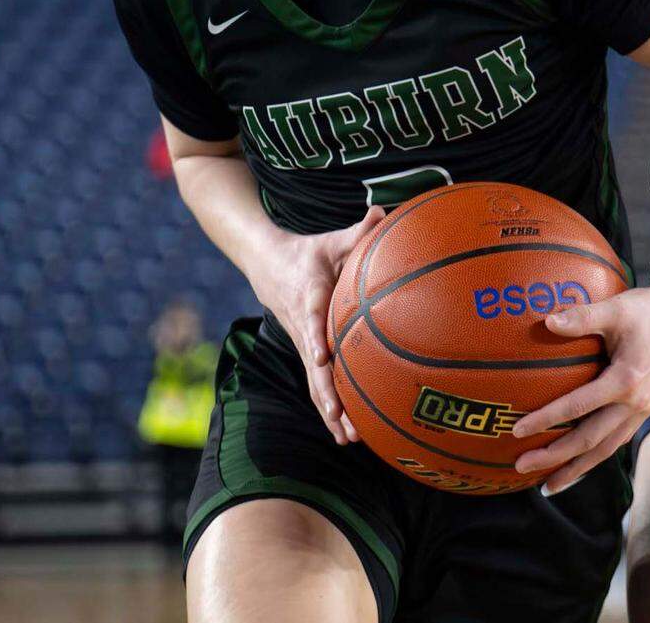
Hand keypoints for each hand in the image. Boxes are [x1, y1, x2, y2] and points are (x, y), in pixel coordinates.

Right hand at [247, 204, 384, 443]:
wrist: (268, 266)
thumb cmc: (309, 253)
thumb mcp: (331, 239)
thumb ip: (358, 231)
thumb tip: (381, 212)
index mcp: (310, 296)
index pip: (312, 319)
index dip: (317, 337)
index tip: (323, 356)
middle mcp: (303, 327)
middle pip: (313, 365)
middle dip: (327, 393)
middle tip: (342, 417)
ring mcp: (303, 344)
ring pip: (315, 383)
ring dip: (330, 410)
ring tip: (350, 438)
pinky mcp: (307, 353)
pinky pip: (318, 385)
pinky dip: (330, 408)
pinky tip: (348, 433)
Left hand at [511, 284, 649, 493]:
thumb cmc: (643, 309)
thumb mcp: (613, 309)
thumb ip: (581, 317)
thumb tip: (547, 322)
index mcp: (626, 380)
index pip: (578, 406)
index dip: (547, 419)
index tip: (518, 430)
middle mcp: (636, 402)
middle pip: (591, 440)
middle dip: (555, 457)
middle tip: (522, 465)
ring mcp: (643, 410)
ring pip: (606, 448)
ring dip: (577, 468)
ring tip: (548, 484)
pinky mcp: (645, 410)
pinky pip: (617, 439)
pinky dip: (596, 454)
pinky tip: (579, 463)